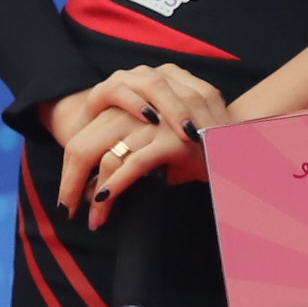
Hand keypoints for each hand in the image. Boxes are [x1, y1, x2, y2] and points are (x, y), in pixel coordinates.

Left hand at [50, 63, 227, 222]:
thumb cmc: (196, 143)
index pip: (89, 125)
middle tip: (67, 209)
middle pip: (90, 137)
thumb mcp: (157, 137)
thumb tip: (92, 185)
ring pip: (109, 153)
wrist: (240, 142)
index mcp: (136, 89)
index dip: (73, 160)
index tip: (68, 192)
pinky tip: (104, 202)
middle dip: (74, 178)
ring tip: (91, 217)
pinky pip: (134, 163)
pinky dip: (115, 185)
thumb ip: (130, 145)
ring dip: (94, 190)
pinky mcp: (172, 139)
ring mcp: (158, 117)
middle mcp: (143, 99)